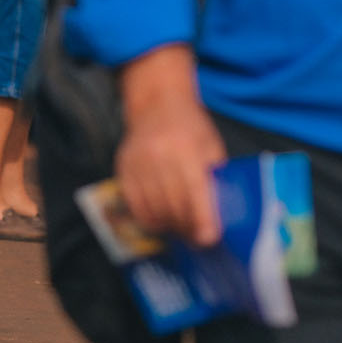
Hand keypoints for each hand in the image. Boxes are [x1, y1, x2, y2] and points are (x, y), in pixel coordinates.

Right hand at [115, 46, 226, 245]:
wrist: (157, 103)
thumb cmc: (191, 126)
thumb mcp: (211, 147)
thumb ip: (214, 177)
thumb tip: (218, 213)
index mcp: (186, 151)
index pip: (195, 193)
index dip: (202, 219)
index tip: (208, 238)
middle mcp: (159, 158)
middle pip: (172, 205)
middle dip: (186, 227)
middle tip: (197, 239)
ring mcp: (138, 164)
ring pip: (151, 208)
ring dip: (167, 226)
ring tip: (179, 231)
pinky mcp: (123, 168)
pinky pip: (133, 203)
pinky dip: (147, 217)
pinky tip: (159, 221)